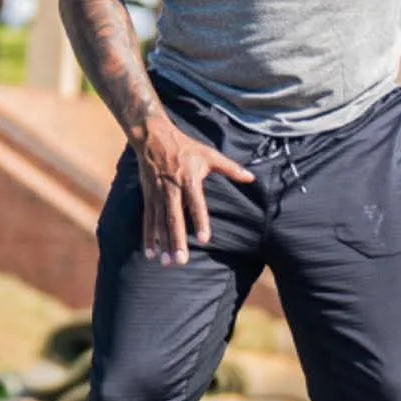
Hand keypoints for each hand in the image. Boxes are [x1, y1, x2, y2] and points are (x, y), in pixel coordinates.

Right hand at [135, 119, 253, 265]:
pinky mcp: (148, 197)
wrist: (154, 138)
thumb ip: (231, 168)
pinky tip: (151, 253)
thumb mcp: (210, 155)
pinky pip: (148, 220)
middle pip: (175, 218)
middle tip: (182, 260)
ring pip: (160, 223)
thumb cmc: (186, 147)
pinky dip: (148, 237)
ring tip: (166, 263)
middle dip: (177, 240)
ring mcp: (158, 194)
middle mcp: (172, 189)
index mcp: (189, 179)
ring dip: (163, 243)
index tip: (205, 239)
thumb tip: (252, 178)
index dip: (200, 221)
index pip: (196, 203)